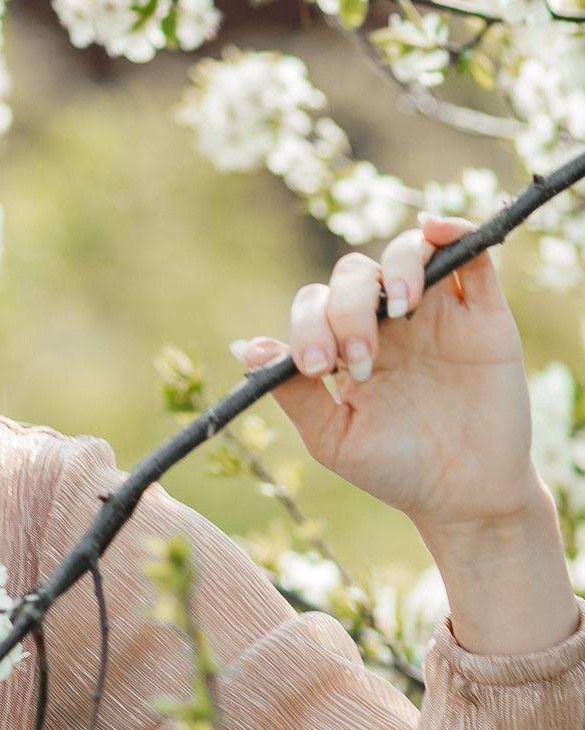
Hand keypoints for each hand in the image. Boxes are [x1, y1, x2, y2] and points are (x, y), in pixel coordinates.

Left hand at [232, 213, 578, 654]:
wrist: (465, 498)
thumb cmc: (395, 470)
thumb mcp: (333, 438)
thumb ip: (293, 393)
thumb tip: (246, 348)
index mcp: (346, 346)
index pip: (315, 306)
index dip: (308, 326)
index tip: (318, 368)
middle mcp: (388, 322)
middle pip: (354, 275)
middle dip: (347, 308)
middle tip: (361, 359)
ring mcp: (436, 313)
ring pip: (407, 252)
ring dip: (395, 268)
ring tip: (401, 310)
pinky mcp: (484, 314)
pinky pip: (471, 256)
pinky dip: (452, 231)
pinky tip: (435, 232)